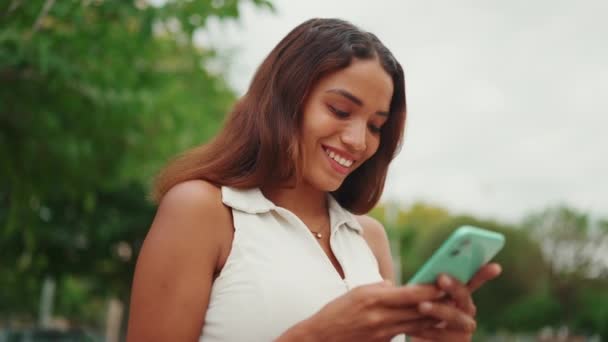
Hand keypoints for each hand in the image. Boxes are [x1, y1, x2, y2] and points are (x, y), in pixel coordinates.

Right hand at [277, 280, 443, 341]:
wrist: (322, 339)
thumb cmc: (337, 312)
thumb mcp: (357, 292)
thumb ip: (380, 288)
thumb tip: (395, 285)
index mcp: (374, 299)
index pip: (411, 293)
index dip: (431, 288)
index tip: (446, 281)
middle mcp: (382, 317)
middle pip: (419, 310)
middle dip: (440, 302)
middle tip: (458, 294)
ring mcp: (384, 333)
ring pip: (417, 323)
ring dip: (435, 315)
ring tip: (451, 308)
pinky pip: (407, 333)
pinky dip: (420, 327)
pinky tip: (431, 323)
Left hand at [409, 263, 502, 341]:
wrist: (419, 339)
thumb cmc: (416, 316)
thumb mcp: (420, 299)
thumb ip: (426, 287)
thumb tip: (423, 270)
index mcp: (460, 297)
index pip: (473, 281)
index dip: (483, 274)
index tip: (496, 267)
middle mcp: (466, 313)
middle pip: (464, 298)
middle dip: (455, 287)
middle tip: (441, 278)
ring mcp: (463, 331)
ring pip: (456, 318)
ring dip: (439, 310)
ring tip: (422, 306)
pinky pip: (443, 337)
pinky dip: (428, 331)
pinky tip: (415, 327)